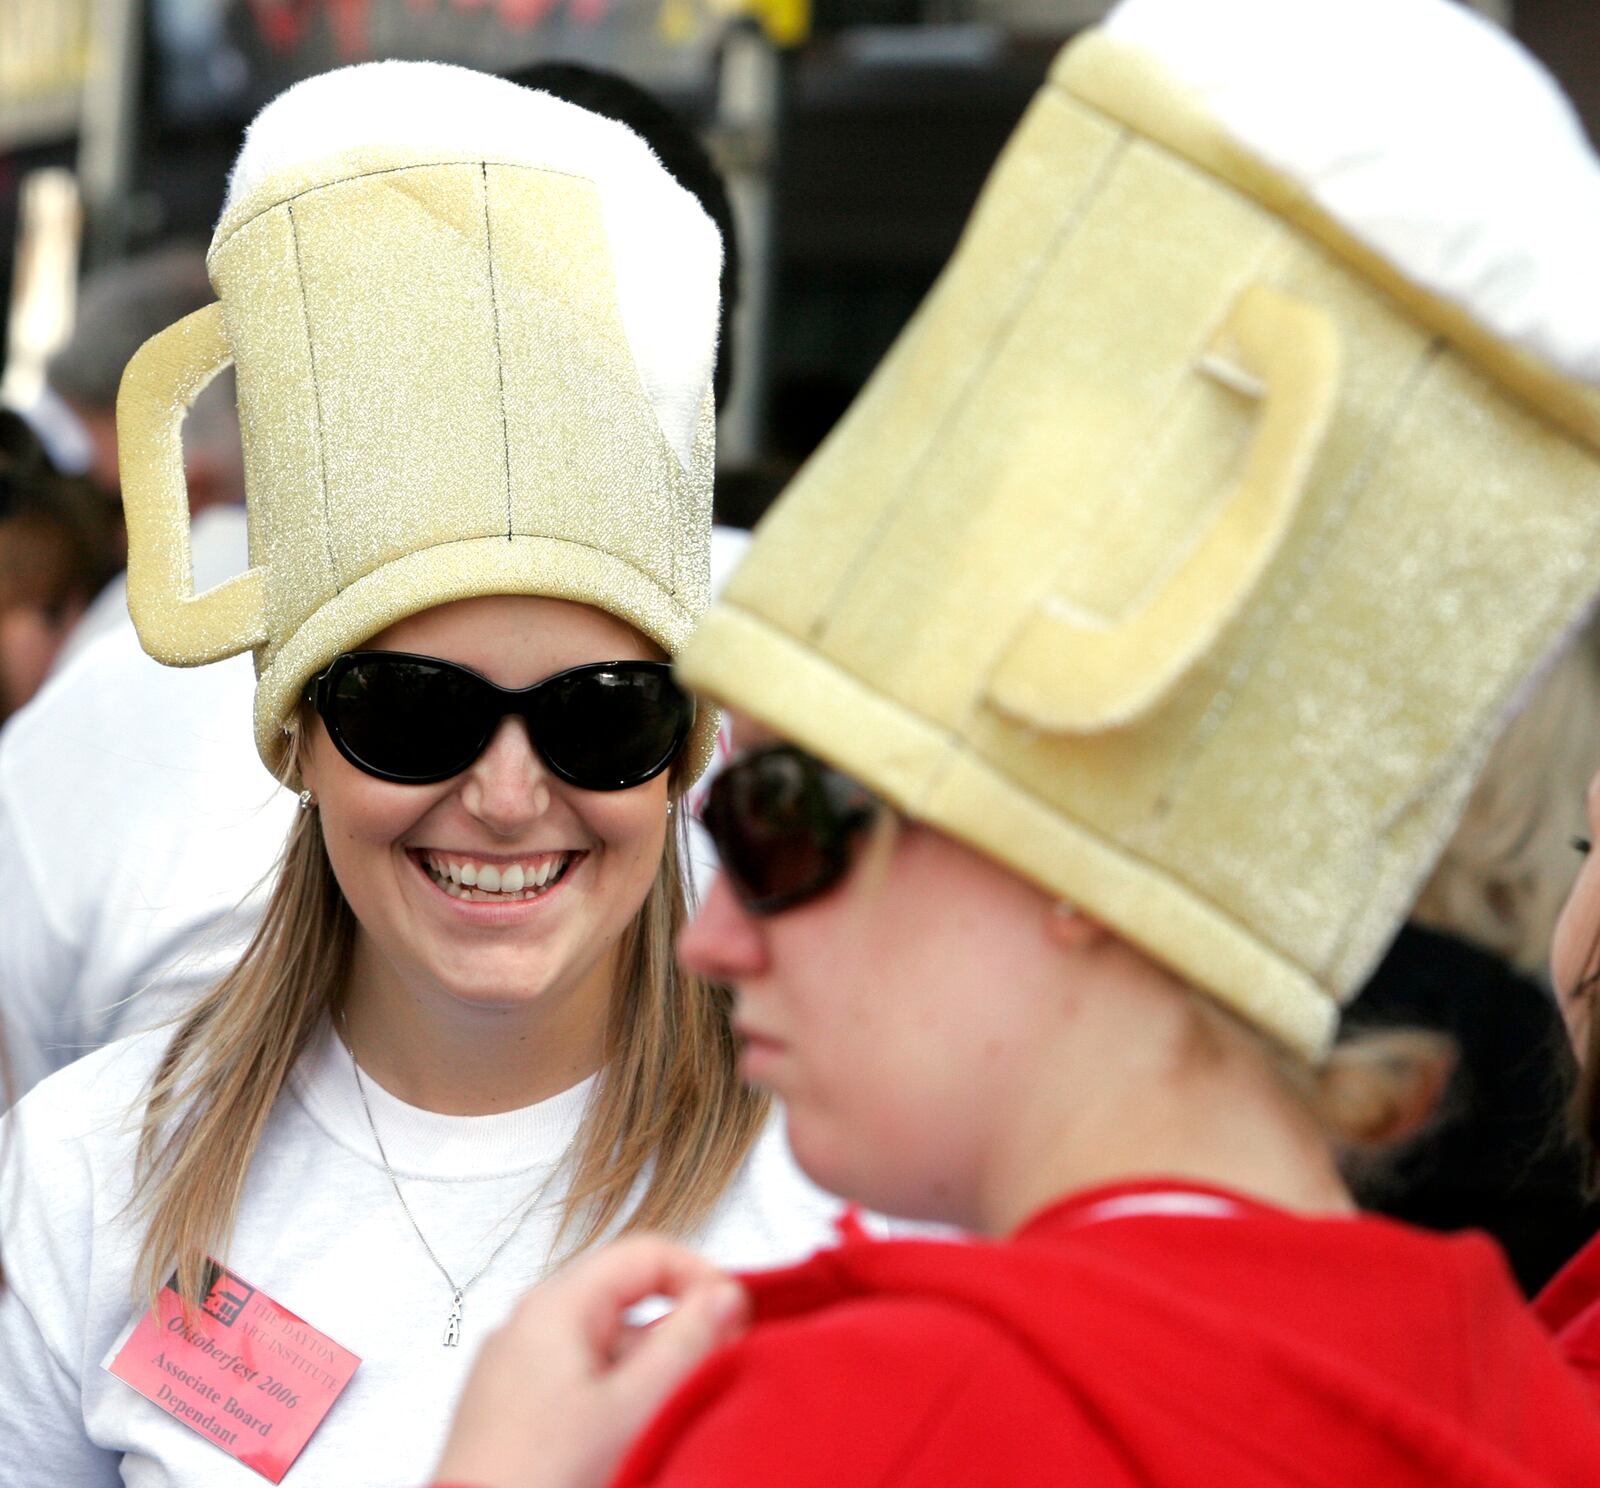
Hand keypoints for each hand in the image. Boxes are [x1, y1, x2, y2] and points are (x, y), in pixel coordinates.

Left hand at [433, 1235, 748, 1487]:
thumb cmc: (538, 1479)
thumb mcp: (631, 1409)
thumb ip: (686, 1345)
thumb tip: (725, 1297)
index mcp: (554, 1305)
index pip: (645, 1253)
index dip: (700, 1276)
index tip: (734, 1315)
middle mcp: (528, 1324)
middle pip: (626, 1300)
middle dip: (677, 1333)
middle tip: (715, 1369)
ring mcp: (516, 1367)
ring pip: (604, 1346)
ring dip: (648, 1372)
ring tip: (669, 1416)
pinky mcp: (511, 1409)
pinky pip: (579, 1380)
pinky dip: (615, 1396)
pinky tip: (629, 1436)